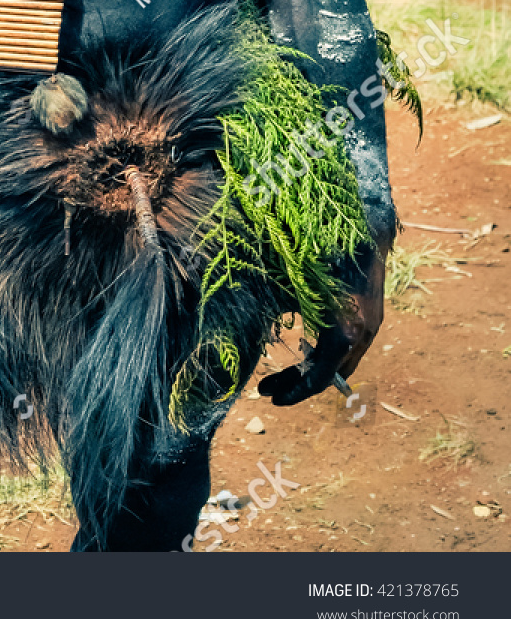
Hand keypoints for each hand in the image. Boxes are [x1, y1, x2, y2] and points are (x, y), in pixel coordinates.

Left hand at [257, 236, 389, 406]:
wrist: (363, 221)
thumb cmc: (320, 248)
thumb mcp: (292, 284)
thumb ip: (275, 312)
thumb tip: (248, 337)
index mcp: (345, 330)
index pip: (320, 377)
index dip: (294, 391)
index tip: (270, 397)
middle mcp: (363, 333)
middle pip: (331, 374)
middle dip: (298, 384)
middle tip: (267, 388)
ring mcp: (371, 325)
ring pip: (341, 362)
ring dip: (312, 369)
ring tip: (280, 372)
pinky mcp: (370, 315)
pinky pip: (348, 346)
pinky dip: (324, 354)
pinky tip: (303, 348)